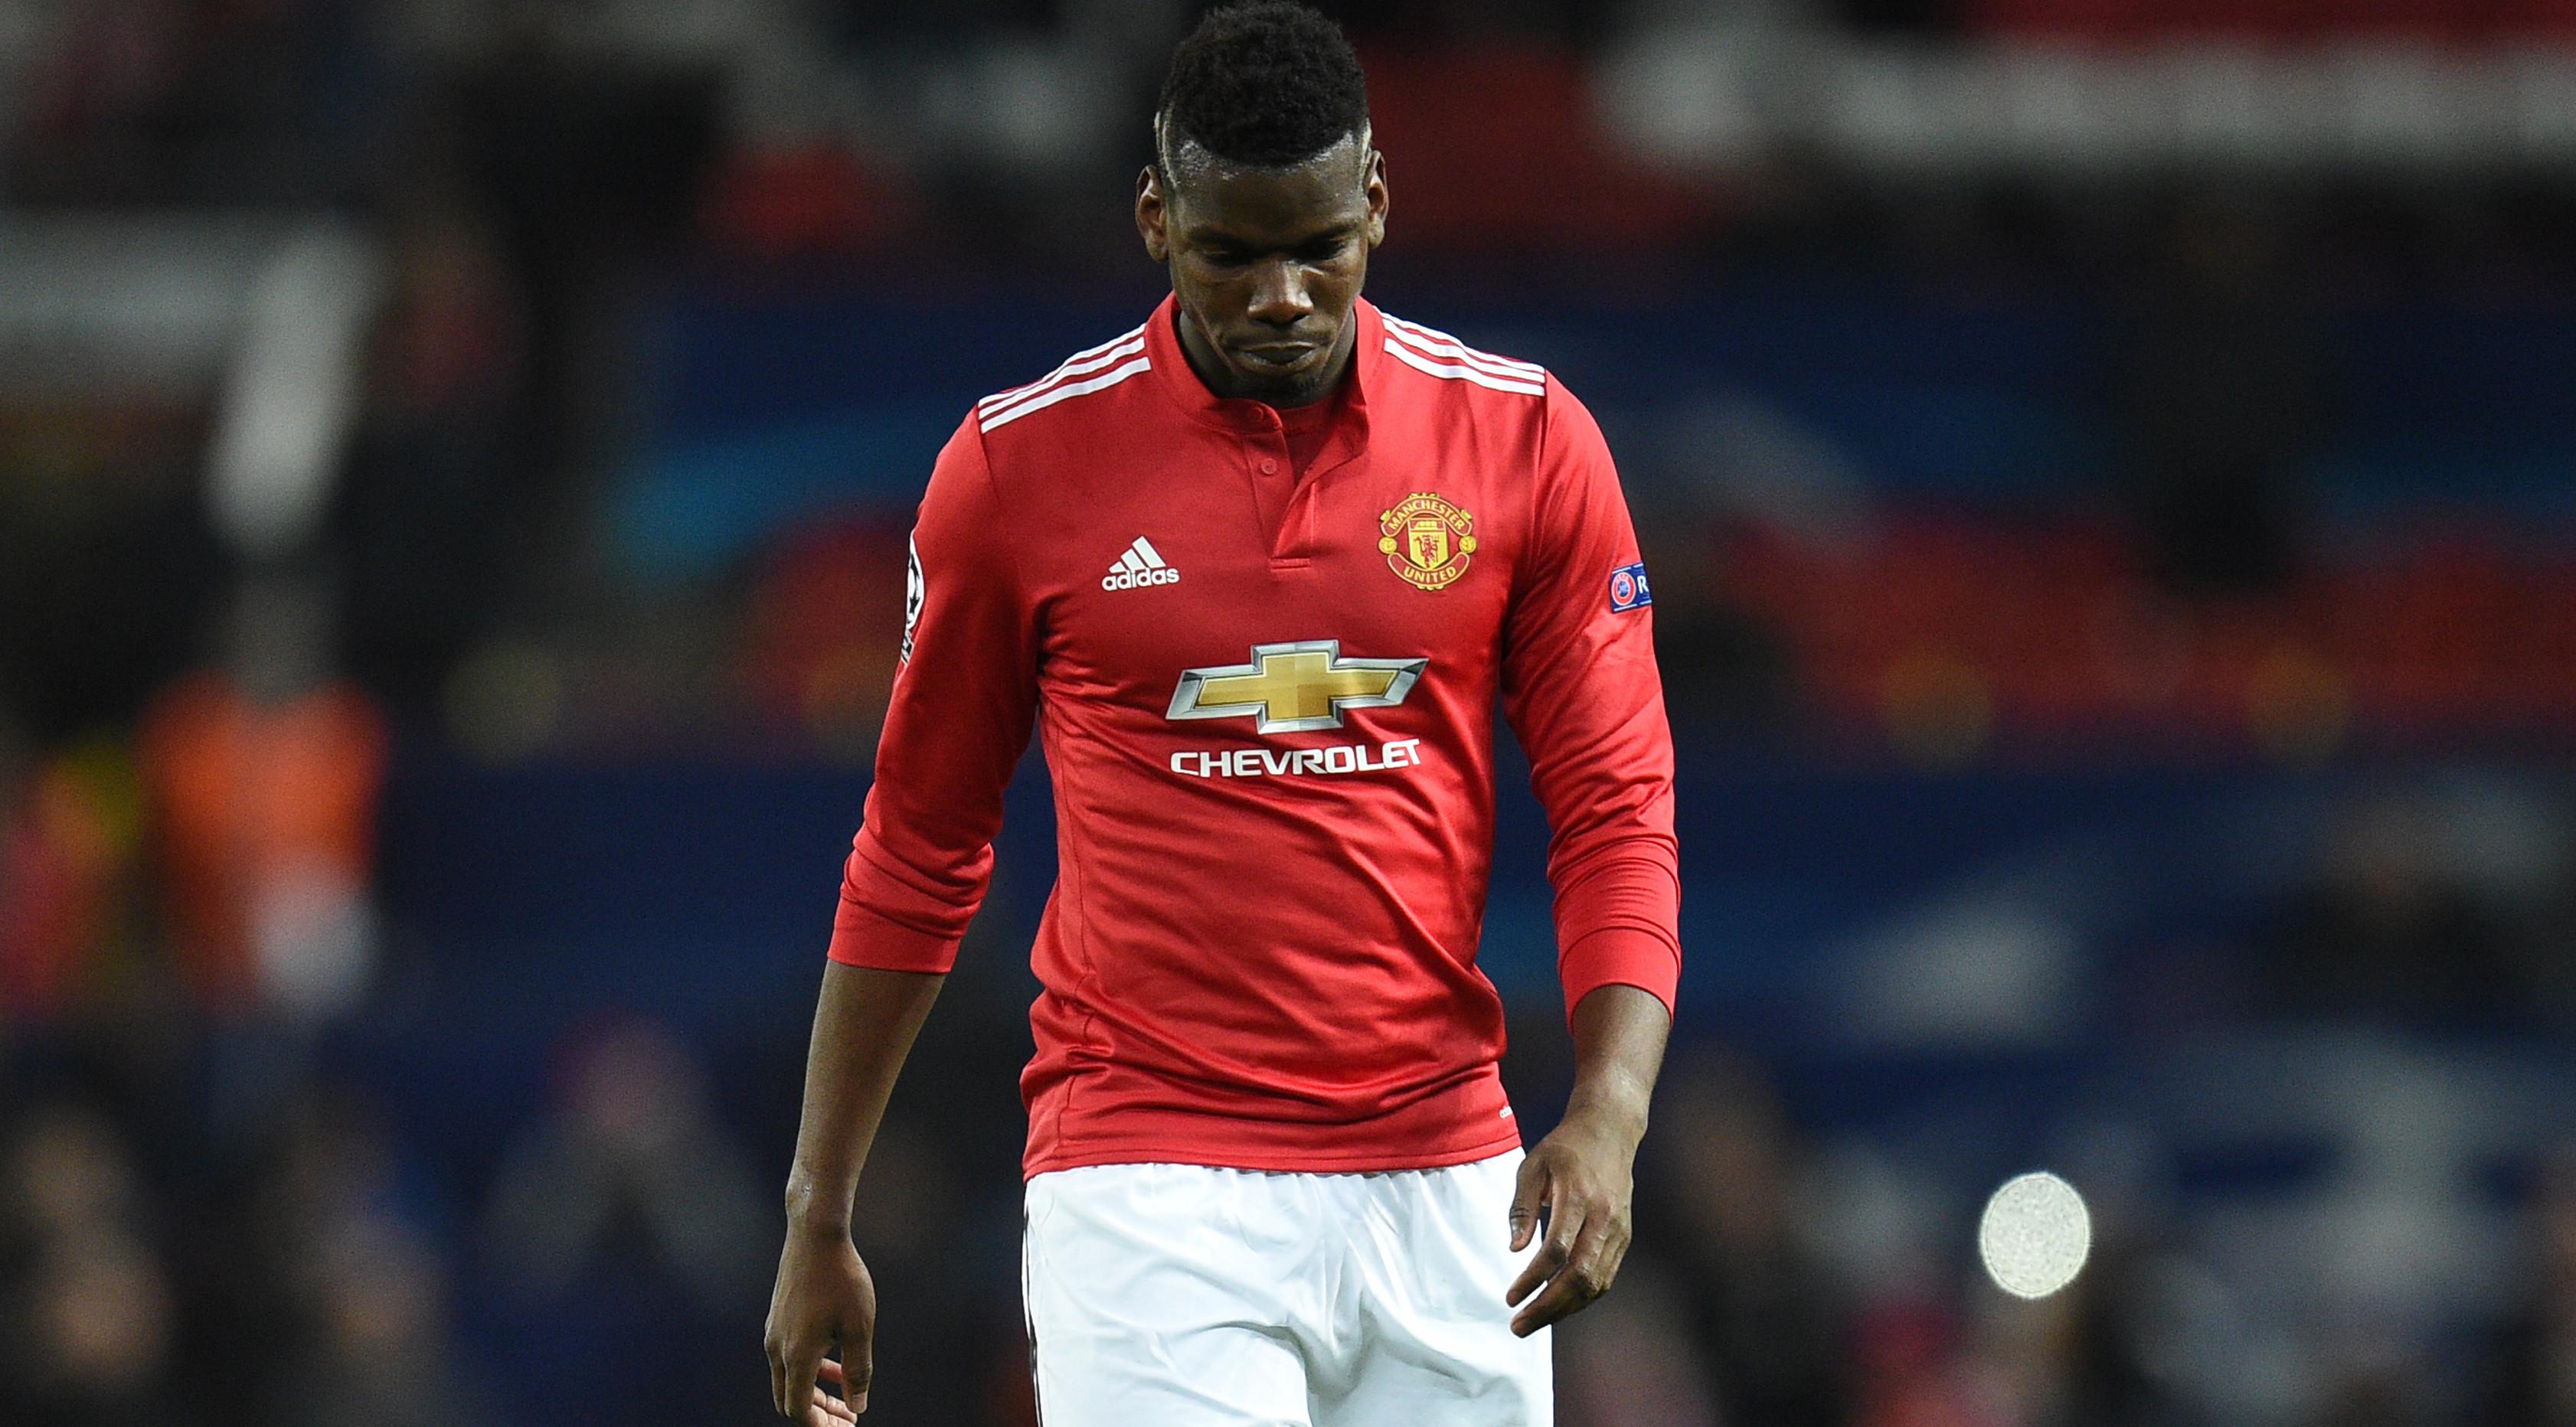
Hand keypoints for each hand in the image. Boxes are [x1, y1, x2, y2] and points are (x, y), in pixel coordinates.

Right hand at [766, 1222, 876, 1420]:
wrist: (815, 1235)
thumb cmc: (842, 1278)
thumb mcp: (859, 1327)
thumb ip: (858, 1371)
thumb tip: (857, 1405)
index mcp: (797, 1355)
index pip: (798, 1409)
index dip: (822, 1424)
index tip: (845, 1425)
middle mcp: (777, 1348)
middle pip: (789, 1399)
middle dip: (818, 1413)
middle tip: (846, 1416)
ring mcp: (774, 1332)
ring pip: (788, 1378)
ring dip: (815, 1391)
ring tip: (846, 1393)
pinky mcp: (777, 1318)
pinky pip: (789, 1357)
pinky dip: (810, 1368)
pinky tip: (835, 1361)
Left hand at [1503, 1108, 1639, 1336]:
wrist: (1610, 1132)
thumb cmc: (1564, 1149)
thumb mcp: (1532, 1166)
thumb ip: (1522, 1208)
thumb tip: (1515, 1250)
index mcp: (1578, 1197)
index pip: (1557, 1250)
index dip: (1533, 1279)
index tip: (1510, 1297)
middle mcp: (1603, 1217)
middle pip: (1579, 1276)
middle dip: (1547, 1307)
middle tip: (1518, 1326)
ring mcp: (1618, 1230)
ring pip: (1595, 1283)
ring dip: (1564, 1309)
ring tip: (1533, 1322)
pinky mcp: (1624, 1237)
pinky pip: (1605, 1277)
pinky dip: (1582, 1298)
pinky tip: (1559, 1306)